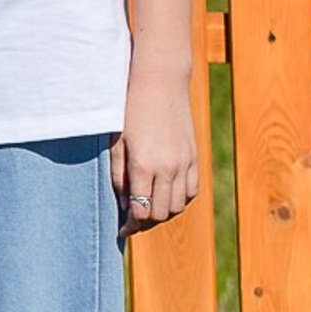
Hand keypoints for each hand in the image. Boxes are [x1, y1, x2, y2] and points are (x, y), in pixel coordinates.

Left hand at [111, 76, 197, 236]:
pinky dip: (179, 199)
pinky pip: (191, 191)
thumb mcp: (116, 141)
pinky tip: (166, 196)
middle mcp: (168, 168)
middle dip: (145, 222)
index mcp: (144, 165)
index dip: (130, 225)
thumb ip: (118, 175)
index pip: (141, 211)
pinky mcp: (194, 157)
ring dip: (163, 212)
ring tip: (147, 209)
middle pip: (160, 213)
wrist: (159, 82)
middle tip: (131, 222)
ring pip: (178, 205)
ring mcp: (184, 163)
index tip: (121, 229)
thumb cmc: (129, 109)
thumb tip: (124, 204)